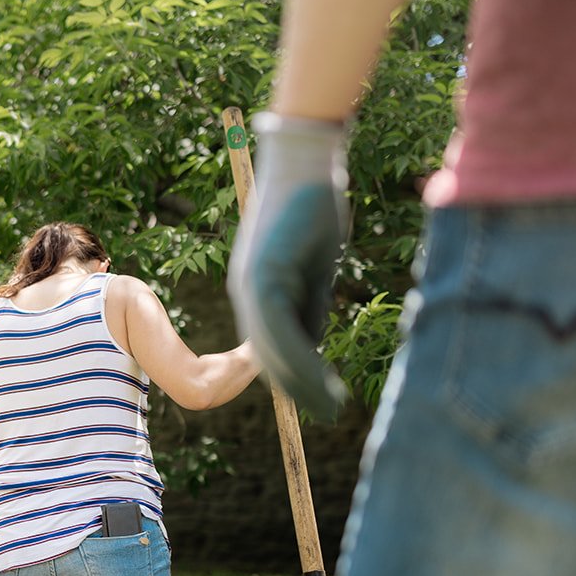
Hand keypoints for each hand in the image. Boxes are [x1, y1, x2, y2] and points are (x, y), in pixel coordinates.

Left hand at [226, 113, 349, 420]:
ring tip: (330, 407)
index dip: (294, 376)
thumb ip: (309, 307)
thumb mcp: (315, 269)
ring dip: (302, 383)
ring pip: (274, 350)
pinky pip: (279, 331)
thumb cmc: (314, 207)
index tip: (318, 398)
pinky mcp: (262, 278)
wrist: (306, 162)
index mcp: (256, 290)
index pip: (270, 345)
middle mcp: (246, 292)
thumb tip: (313, 348)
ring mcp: (251, 286)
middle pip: (268, 356)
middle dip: (298, 389)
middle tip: (326, 413)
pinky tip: (321, 380)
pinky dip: (300, 360)